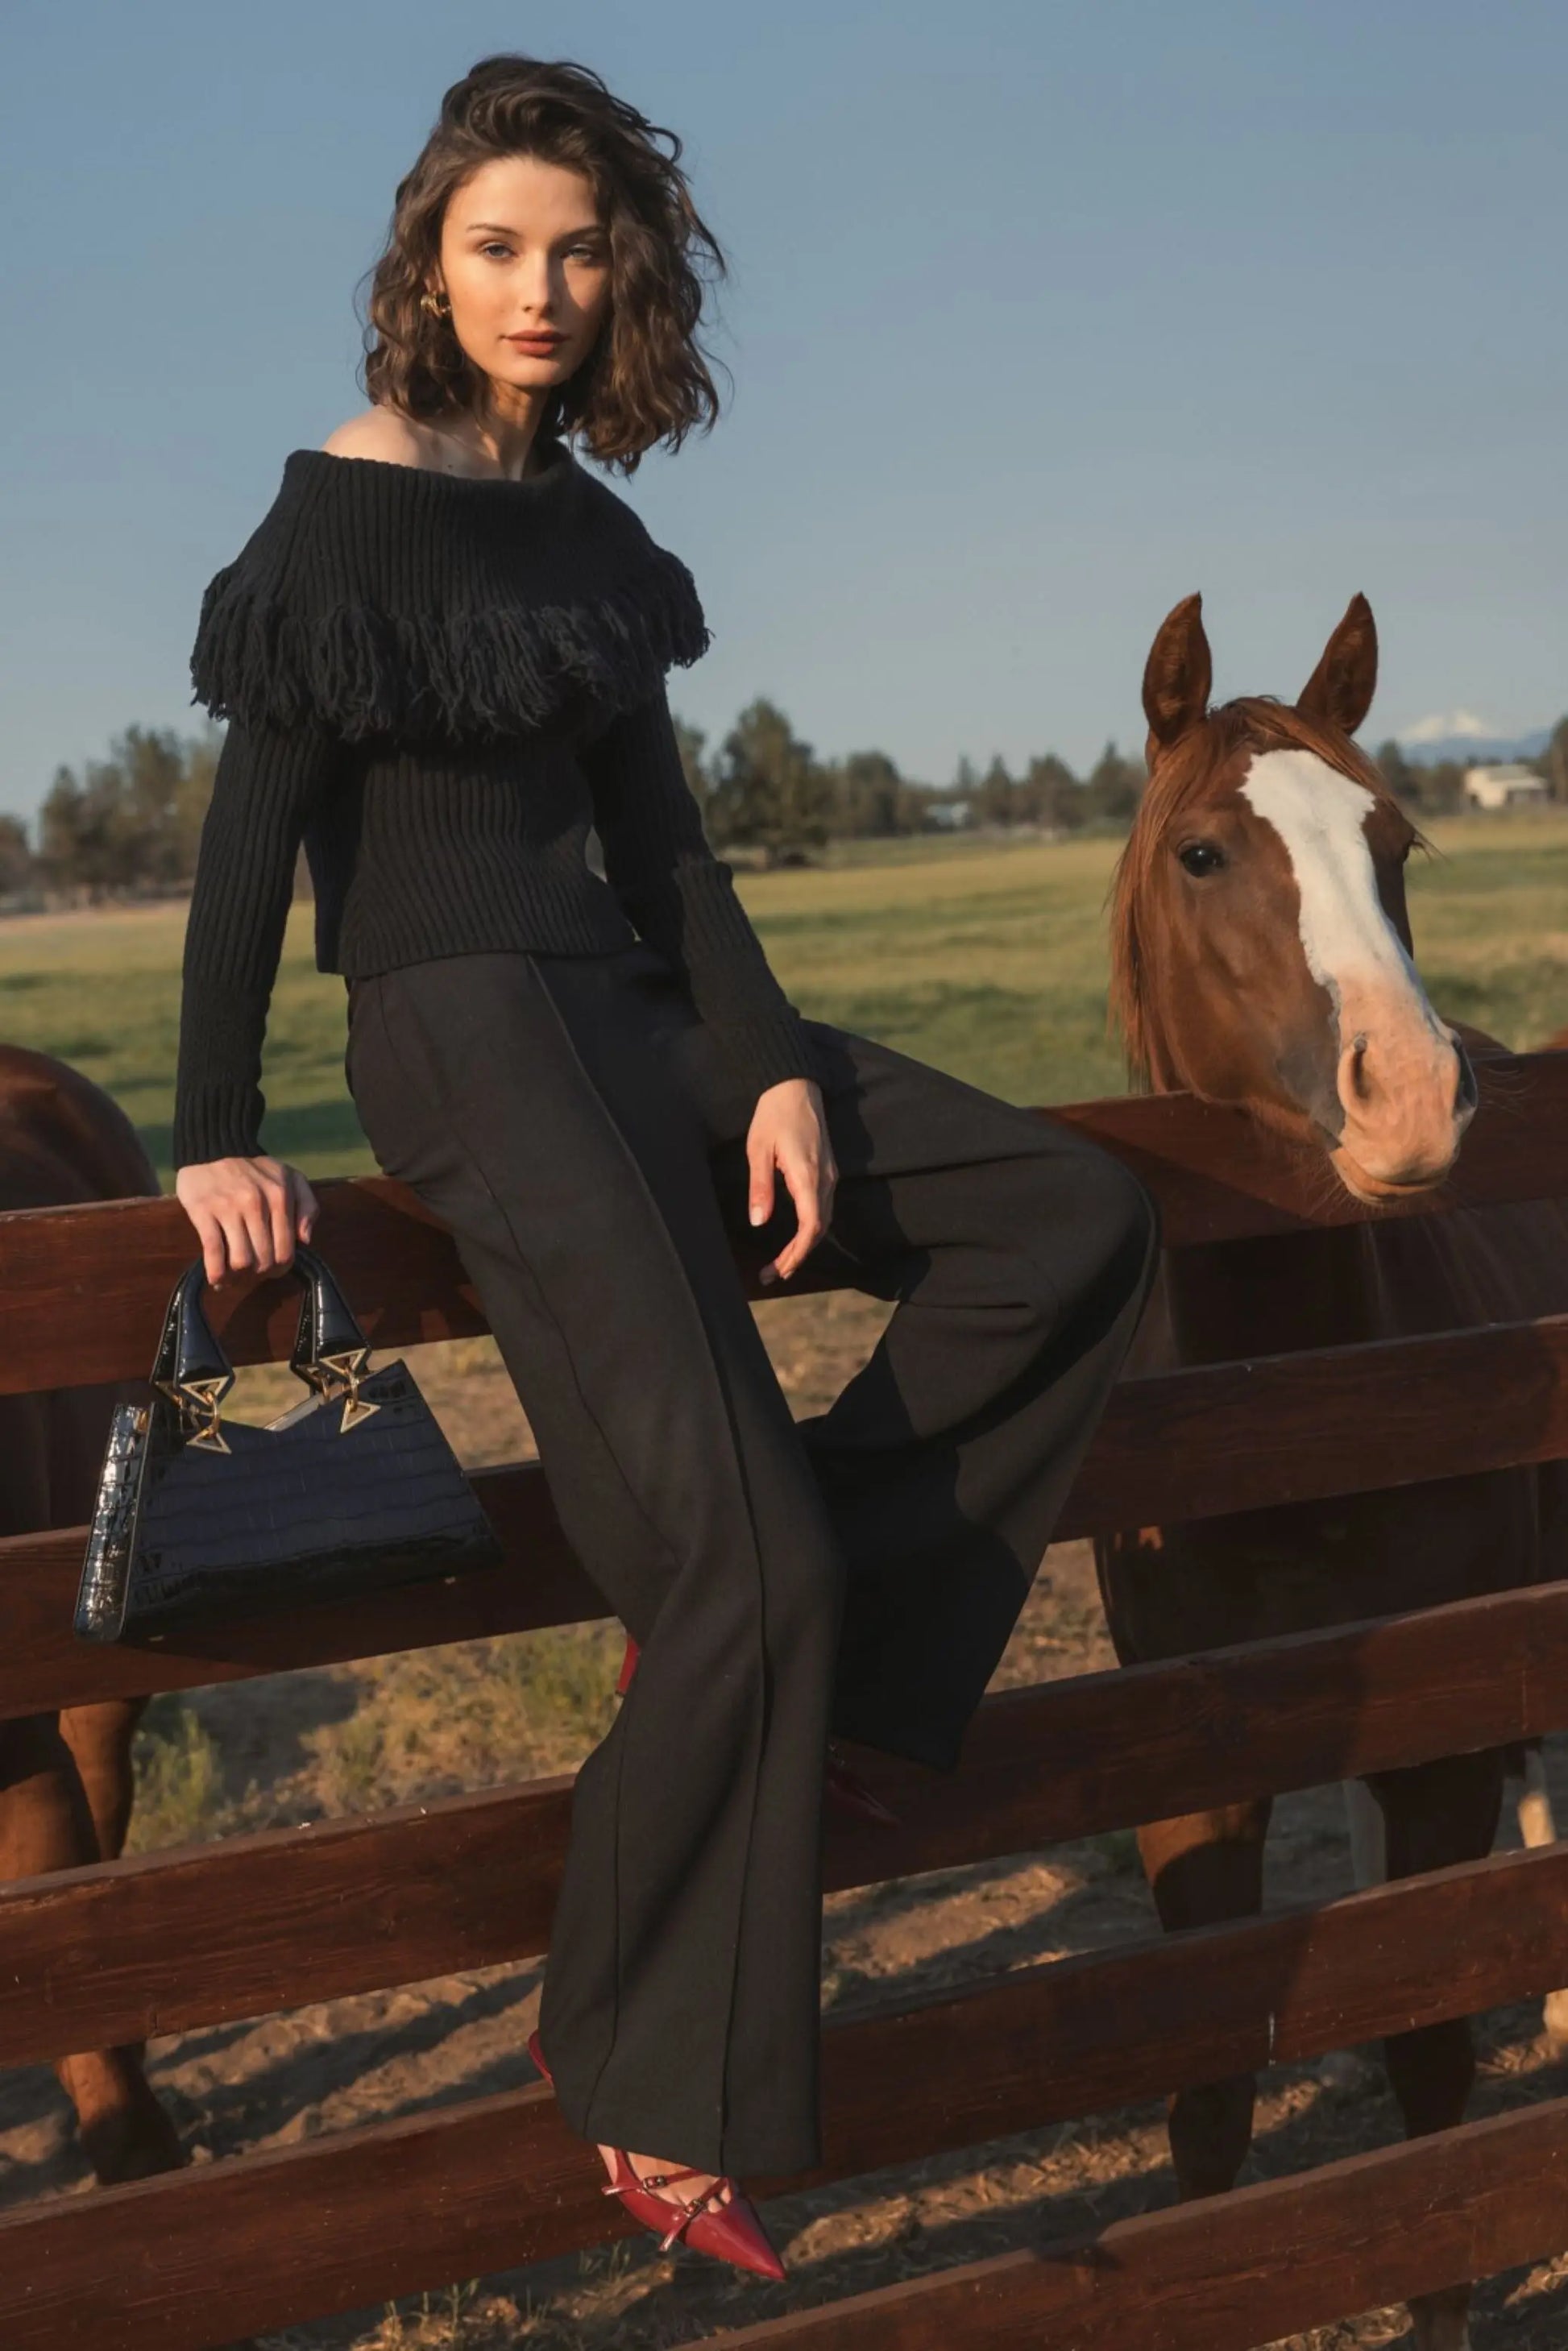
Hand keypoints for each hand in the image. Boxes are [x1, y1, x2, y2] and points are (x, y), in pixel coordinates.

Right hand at [173, 1155, 318, 1288]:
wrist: (214, 1146)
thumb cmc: (255, 1168)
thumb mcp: (290, 1177)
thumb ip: (307, 1206)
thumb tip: (305, 1240)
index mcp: (281, 1197)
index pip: (286, 1250)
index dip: (280, 1268)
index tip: (272, 1270)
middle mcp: (257, 1204)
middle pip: (264, 1260)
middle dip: (259, 1273)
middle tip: (253, 1273)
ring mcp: (229, 1209)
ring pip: (240, 1261)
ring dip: (238, 1276)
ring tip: (235, 1275)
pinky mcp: (203, 1212)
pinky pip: (212, 1252)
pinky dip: (216, 1273)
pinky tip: (217, 1280)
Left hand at [745, 1077, 836, 1283]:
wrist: (796, 1085)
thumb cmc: (773, 1114)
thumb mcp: (758, 1150)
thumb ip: (760, 1187)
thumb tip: (759, 1222)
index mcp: (808, 1175)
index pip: (811, 1226)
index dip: (797, 1253)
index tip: (778, 1270)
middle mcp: (826, 1179)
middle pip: (819, 1229)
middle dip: (798, 1256)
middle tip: (772, 1274)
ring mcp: (831, 1175)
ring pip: (824, 1220)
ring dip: (805, 1244)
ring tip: (781, 1262)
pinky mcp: (828, 1170)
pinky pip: (824, 1207)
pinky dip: (811, 1229)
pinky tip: (795, 1236)